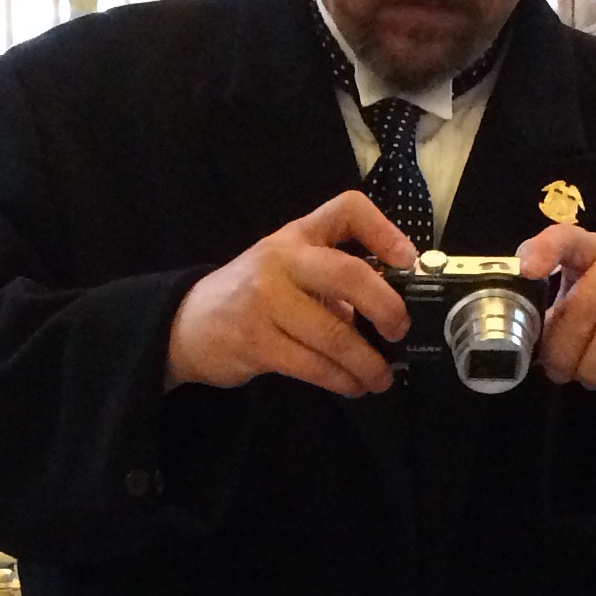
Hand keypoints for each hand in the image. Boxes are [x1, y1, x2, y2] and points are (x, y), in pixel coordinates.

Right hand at [165, 191, 416, 397]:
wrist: (186, 325)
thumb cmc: (250, 296)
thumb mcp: (287, 270)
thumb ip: (331, 282)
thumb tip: (385, 310)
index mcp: (296, 235)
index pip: (346, 209)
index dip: (384, 231)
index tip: (408, 260)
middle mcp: (281, 260)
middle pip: (348, 274)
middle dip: (385, 307)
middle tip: (399, 330)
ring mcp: (266, 301)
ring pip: (333, 333)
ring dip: (366, 361)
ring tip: (381, 377)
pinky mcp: (257, 342)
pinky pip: (312, 365)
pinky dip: (340, 380)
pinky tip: (352, 386)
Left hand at [517, 224, 595, 416]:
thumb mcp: (572, 316)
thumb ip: (546, 311)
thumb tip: (514, 327)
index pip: (570, 237)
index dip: (546, 250)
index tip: (528, 272)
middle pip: (590, 299)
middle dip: (566, 345)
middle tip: (559, 371)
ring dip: (593, 366)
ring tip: (588, 376)